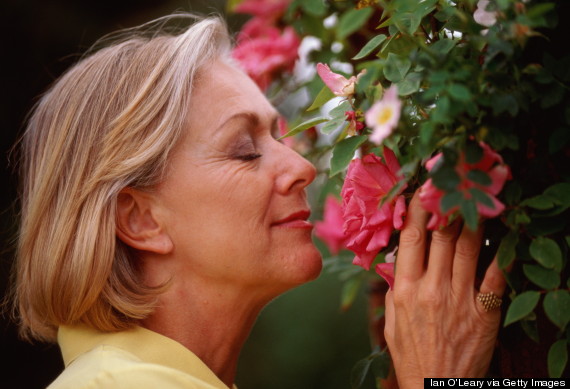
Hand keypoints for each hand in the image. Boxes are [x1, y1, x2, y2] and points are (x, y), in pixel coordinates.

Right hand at [384, 191, 506, 387]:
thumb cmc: (411, 355)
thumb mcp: (392, 321)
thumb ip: (395, 287)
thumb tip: (400, 259)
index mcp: (405, 289)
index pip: (411, 238)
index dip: (417, 209)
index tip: (421, 189)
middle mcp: (432, 288)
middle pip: (442, 235)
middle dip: (447, 204)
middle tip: (452, 182)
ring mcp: (460, 299)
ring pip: (469, 247)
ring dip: (474, 219)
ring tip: (477, 197)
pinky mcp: (484, 312)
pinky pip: (496, 275)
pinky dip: (502, 251)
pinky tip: (505, 232)